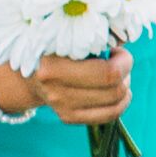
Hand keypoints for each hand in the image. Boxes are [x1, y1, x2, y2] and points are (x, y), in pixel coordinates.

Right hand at [18, 46, 132, 127]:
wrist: (30, 73)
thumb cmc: (55, 49)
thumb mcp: (67, 38)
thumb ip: (92, 40)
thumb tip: (122, 44)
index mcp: (54, 67)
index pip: (108, 73)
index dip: (124, 62)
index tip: (118, 51)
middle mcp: (56, 91)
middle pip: (114, 90)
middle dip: (125, 73)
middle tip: (120, 62)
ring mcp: (61, 107)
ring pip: (114, 105)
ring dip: (124, 88)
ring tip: (116, 75)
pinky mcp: (68, 118)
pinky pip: (107, 116)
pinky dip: (120, 103)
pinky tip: (115, 91)